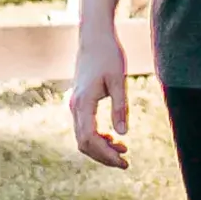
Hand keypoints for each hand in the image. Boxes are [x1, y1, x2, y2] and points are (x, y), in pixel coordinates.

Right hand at [68, 29, 130, 168]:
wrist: (94, 37)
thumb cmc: (108, 55)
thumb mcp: (119, 81)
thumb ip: (120, 107)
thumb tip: (122, 134)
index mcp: (83, 102)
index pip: (90, 138)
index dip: (106, 154)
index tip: (124, 162)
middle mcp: (74, 106)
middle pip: (84, 142)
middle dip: (103, 156)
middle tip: (126, 162)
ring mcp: (75, 104)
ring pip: (83, 136)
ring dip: (101, 147)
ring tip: (123, 150)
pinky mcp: (79, 102)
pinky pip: (84, 127)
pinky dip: (97, 137)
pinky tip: (114, 137)